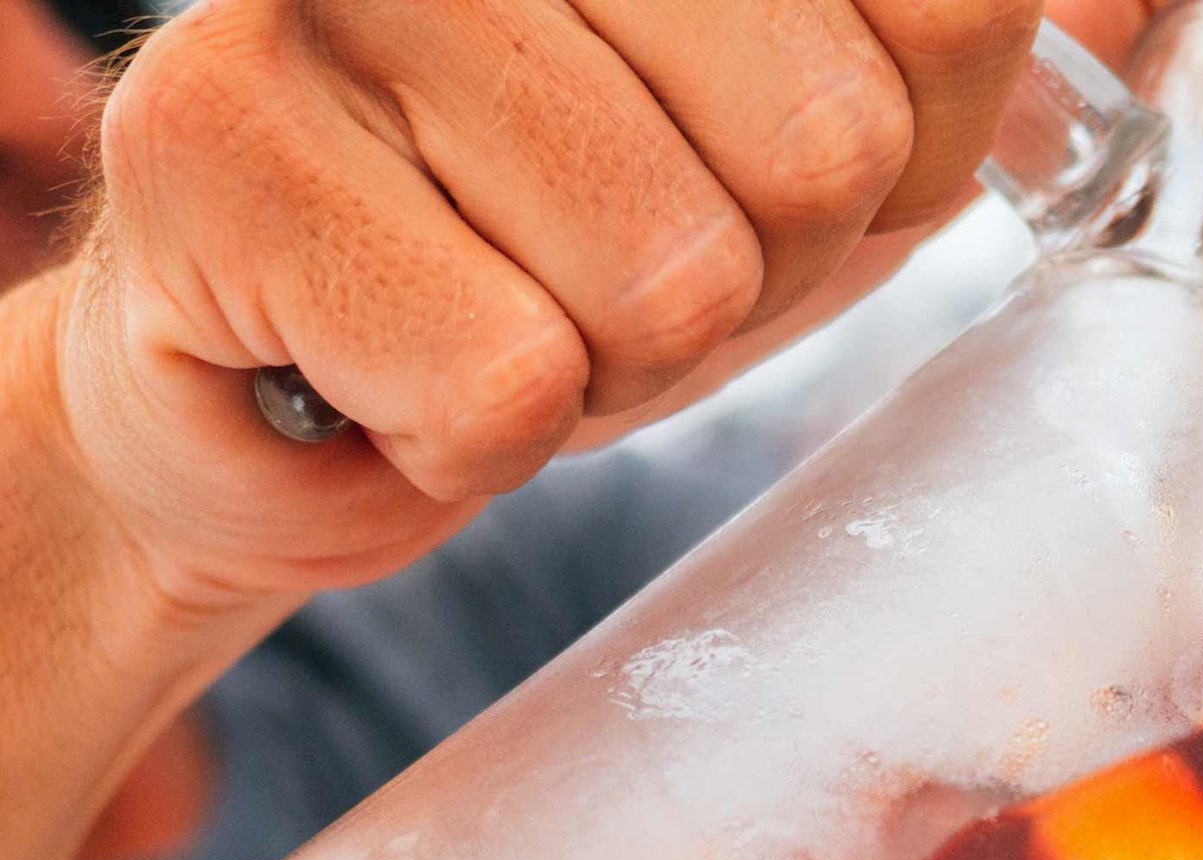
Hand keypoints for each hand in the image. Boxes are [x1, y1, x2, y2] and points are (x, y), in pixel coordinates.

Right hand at [50, 0, 1083, 634]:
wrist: (306, 396)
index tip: (772, 174)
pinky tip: (399, 370)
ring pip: (665, 270)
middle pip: (821, 144)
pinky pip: (503, 380)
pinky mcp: (210, 152)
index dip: (896, 154)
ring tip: (510, 311)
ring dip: (614, 358)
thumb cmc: (571, 249)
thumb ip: (954, 46)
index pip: (948, 8)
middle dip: (752, 267)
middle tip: (625, 268)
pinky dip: (479, 435)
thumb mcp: (812, 139)